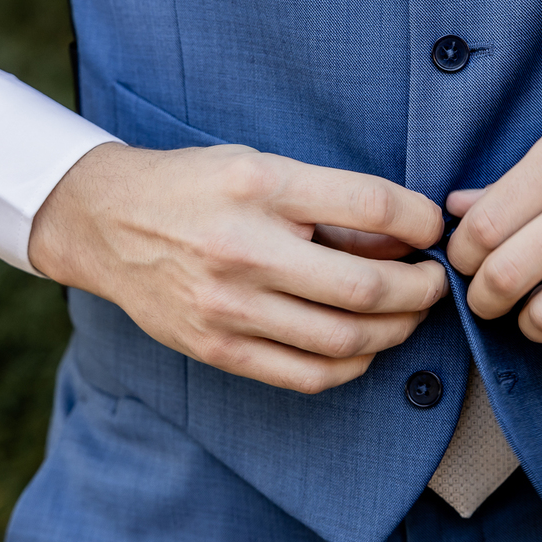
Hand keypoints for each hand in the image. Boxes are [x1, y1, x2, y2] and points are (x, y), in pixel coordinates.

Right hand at [29, 143, 447, 392]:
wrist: (106, 223)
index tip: (434, 228)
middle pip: (365, 286)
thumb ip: (330, 201)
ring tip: (408, 315)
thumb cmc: (195, 186)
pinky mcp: (217, 349)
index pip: (371, 205)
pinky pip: (305, 375)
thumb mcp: (262, 166)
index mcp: (261, 186)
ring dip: (396, 331)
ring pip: (343, 339)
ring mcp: (228, 306)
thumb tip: (406, 236)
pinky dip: (351, 366)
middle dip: (421, 289)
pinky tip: (364, 348)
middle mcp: (244, 248)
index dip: (421, 220)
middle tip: (435, 281)